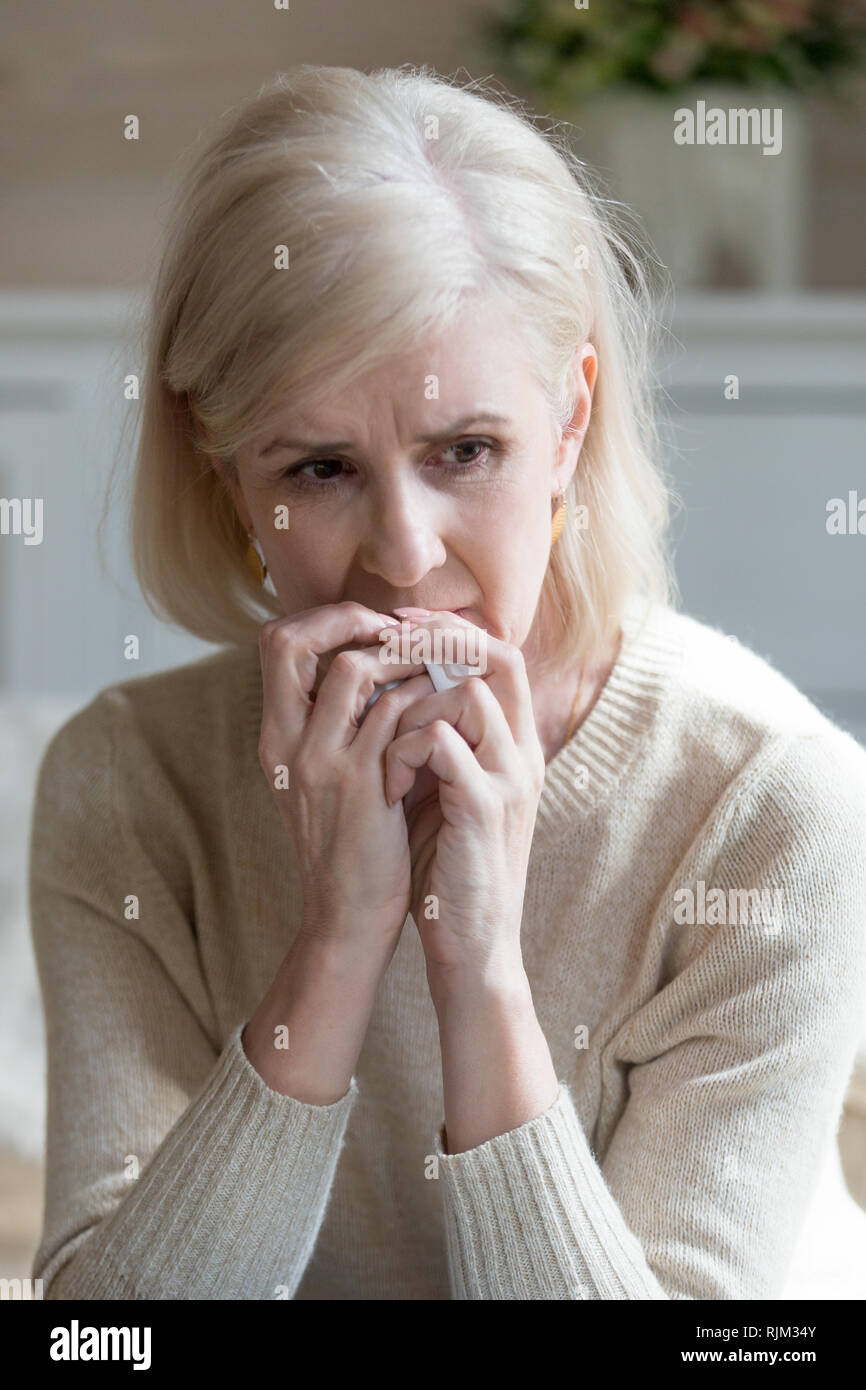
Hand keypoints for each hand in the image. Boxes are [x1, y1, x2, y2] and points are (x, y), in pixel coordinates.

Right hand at [257, 602, 432, 953]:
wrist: (348, 917)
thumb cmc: (348, 844)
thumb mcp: (322, 780)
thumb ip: (333, 725)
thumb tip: (371, 666)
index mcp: (274, 737)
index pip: (277, 643)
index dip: (324, 620)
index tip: (372, 627)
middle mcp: (285, 742)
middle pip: (291, 641)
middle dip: (348, 620)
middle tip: (396, 629)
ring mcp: (320, 762)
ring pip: (354, 667)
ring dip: (400, 654)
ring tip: (430, 663)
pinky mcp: (361, 784)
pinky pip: (394, 712)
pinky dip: (422, 695)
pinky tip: (444, 703)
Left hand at [384, 608, 545, 984]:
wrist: (474, 946)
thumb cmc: (450, 869)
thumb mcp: (446, 792)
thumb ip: (436, 743)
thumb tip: (393, 691)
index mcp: (514, 746)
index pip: (501, 655)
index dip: (452, 629)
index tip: (401, 623)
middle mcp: (522, 754)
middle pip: (499, 657)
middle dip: (438, 640)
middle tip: (387, 641)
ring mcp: (509, 779)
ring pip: (469, 694)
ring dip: (412, 703)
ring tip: (378, 734)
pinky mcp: (486, 810)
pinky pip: (443, 743)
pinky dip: (404, 749)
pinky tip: (386, 780)